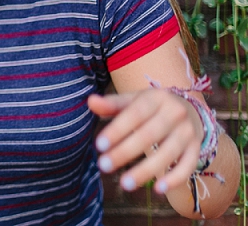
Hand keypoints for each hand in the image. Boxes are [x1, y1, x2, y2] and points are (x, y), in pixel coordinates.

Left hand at [87, 90, 202, 193]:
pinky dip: (175, 178)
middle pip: (148, 135)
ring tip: (125, 184)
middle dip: (125, 152)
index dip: (117, 130)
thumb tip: (90, 102)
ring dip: (146, 170)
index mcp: (156, 98)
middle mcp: (175, 113)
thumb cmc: (151, 106)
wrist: (189, 108)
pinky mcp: (196, 148)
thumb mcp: (133, 100)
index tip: (99, 145)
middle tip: (103, 166)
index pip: (134, 114)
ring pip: (168, 153)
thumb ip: (112, 104)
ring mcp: (188, 131)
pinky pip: (188, 165)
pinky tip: (158, 189)